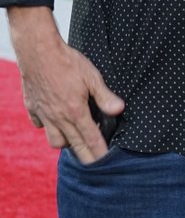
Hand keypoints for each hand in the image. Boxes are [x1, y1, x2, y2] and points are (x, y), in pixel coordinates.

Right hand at [7, 6, 123, 163]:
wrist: (38, 53)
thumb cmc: (68, 63)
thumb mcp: (93, 77)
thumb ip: (105, 96)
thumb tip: (119, 110)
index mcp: (75, 111)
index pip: (90, 138)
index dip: (98, 151)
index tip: (104, 162)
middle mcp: (58, 117)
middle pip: (72, 144)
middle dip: (84, 155)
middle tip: (93, 163)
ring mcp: (43, 114)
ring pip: (54, 140)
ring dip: (65, 143)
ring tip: (75, 141)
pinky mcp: (32, 108)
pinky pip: (40, 125)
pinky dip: (48, 128)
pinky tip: (55, 123)